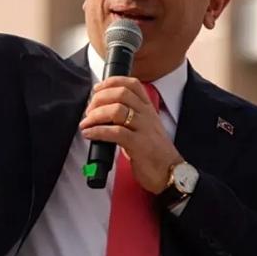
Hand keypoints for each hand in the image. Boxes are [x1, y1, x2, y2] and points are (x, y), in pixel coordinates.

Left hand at [79, 76, 182, 193]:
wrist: (170, 173)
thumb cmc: (153, 152)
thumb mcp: (144, 128)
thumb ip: (128, 116)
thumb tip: (102, 111)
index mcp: (148, 109)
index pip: (132, 84)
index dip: (112, 82)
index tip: (97, 89)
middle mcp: (146, 115)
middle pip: (121, 94)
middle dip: (99, 99)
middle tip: (89, 110)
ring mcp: (144, 129)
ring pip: (117, 110)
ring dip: (96, 115)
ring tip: (86, 123)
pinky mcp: (139, 145)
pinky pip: (115, 132)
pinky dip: (98, 131)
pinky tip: (89, 134)